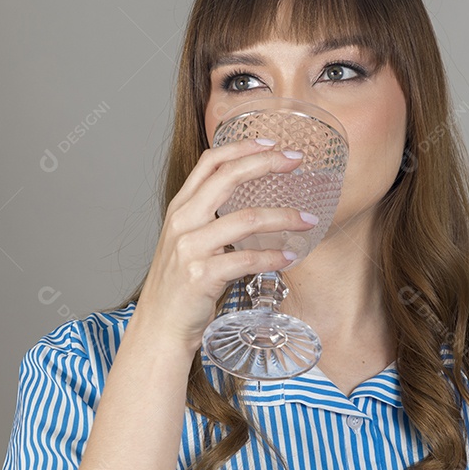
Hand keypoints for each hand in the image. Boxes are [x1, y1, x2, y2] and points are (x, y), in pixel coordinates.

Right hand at [128, 137, 319, 359]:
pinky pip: (247, 259)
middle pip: (229, 177)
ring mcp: (190, 248)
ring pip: (247, 218)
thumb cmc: (181, 286)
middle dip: (267, 163)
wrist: (160, 326)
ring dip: (284, 216)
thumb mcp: (188, 242)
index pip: (210, 162)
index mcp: (180, 208)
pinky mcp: (201, 275)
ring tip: (308, 219)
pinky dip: (274, 257)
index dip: (242, 147)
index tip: (272, 143)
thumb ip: (211, 219)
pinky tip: (290, 257)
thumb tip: (254, 204)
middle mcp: (183, 221)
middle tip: (297, 161)